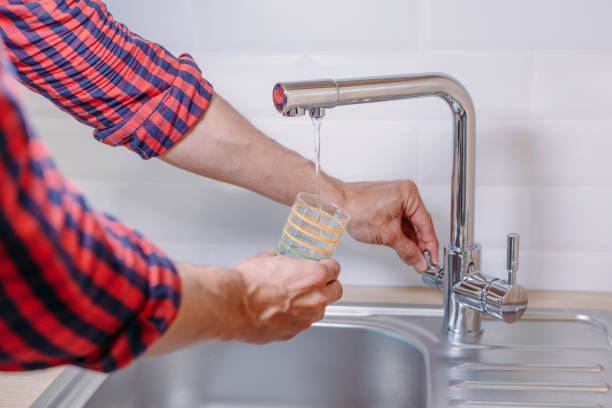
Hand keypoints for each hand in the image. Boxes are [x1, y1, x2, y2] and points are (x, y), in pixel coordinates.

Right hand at [146, 251, 341, 356]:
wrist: (232, 305)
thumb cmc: (248, 282)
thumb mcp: (266, 259)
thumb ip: (279, 261)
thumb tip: (274, 260)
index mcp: (314, 275)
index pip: (335, 268)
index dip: (328, 266)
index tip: (323, 267)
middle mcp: (316, 298)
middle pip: (336, 291)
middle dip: (328, 286)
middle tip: (316, 283)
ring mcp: (306, 318)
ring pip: (320, 310)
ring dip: (312, 304)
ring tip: (293, 299)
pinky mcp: (293, 333)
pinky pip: (302, 323)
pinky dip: (295, 318)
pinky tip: (280, 312)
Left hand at [339, 180, 438, 271]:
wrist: (337, 204)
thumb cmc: (357, 208)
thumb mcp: (388, 235)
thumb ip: (407, 250)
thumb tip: (418, 260)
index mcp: (409, 194)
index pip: (426, 224)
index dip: (430, 245)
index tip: (432, 259)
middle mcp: (404, 194)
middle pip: (418, 224)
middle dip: (420, 244)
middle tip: (422, 261)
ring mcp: (394, 199)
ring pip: (408, 225)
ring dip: (410, 241)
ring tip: (412, 257)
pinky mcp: (385, 205)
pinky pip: (398, 222)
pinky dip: (400, 235)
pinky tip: (402, 247)